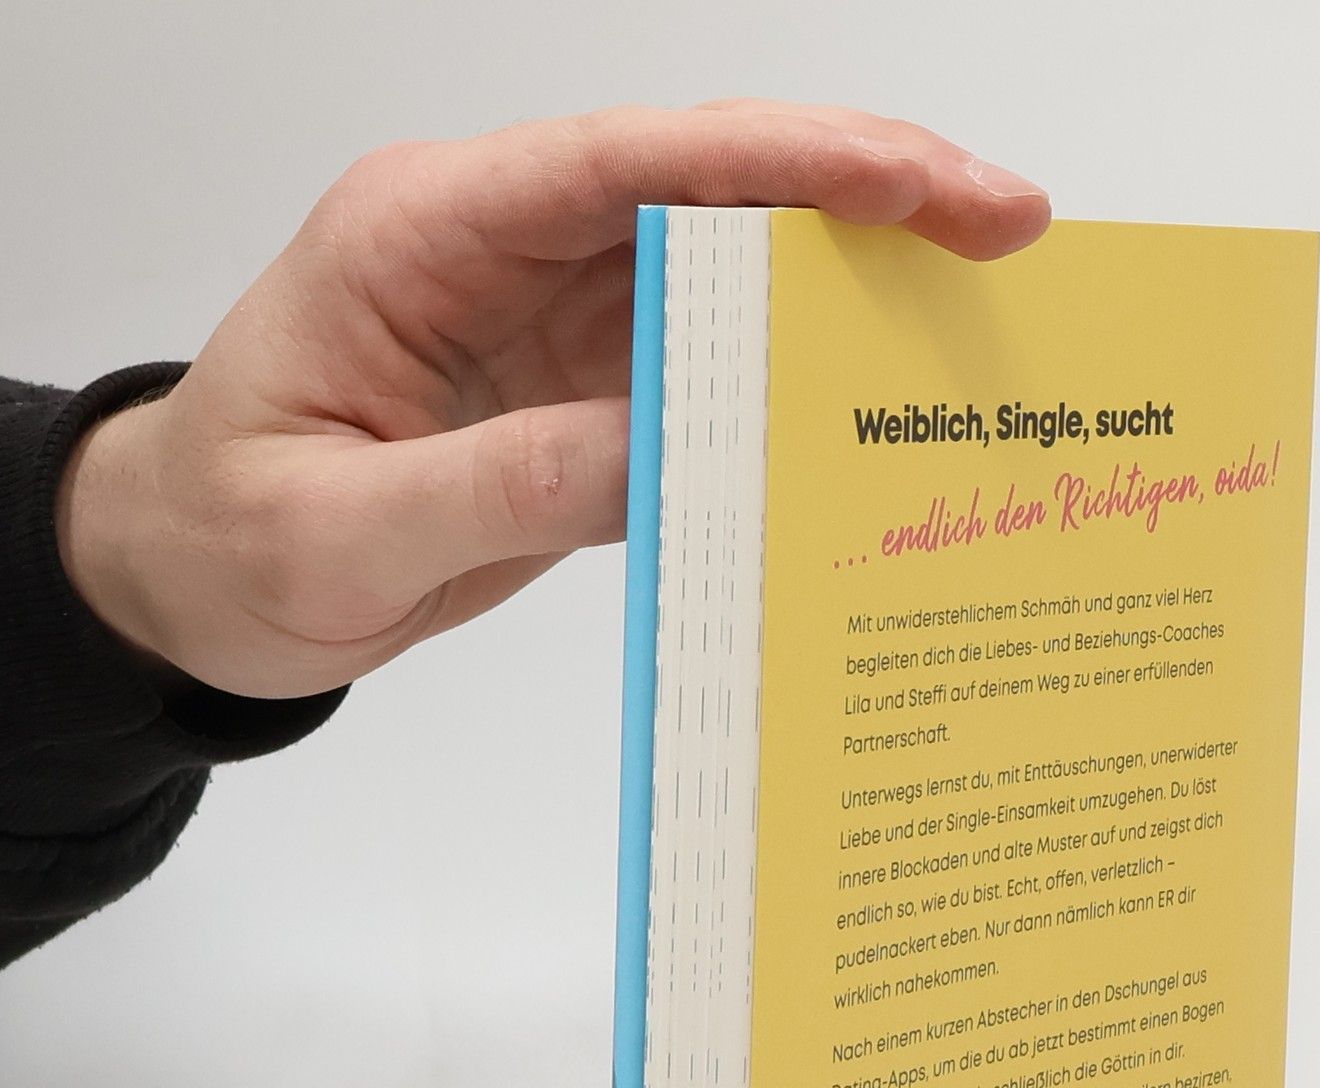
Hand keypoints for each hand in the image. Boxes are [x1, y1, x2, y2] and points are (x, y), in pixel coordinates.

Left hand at [56, 103, 1049, 700]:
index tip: (910, 180)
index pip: (626, 163)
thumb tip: (668, 456)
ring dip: (853, 287)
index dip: (778, 159)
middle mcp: (507, 250)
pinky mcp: (585, 392)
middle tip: (1006, 225)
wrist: (195, 579)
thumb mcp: (342, 529)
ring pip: (731, 273)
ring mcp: (556, 318)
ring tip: (984, 309)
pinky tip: (884, 407)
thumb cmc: (230, 536)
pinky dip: (801, 387)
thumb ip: (496, 486)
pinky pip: (713, 374)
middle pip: (709, 189)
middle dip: (864, 194)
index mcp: (427, 234)